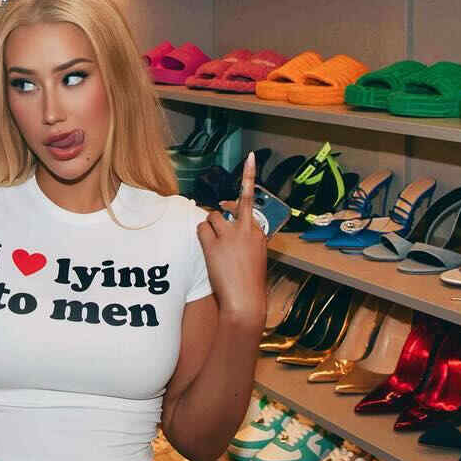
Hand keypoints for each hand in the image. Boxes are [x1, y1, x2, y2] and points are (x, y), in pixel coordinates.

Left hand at [197, 152, 267, 326]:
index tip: (249, 158)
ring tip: (215, 248)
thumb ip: (245, 239)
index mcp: (259, 232)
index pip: (252, 200)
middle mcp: (247, 229)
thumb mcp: (254, 257)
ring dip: (210, 228)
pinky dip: (201, 236)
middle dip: (224, 206)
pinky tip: (207, 250)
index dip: (248, 177)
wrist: (245, 301)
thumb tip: (226, 226)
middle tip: (219, 215)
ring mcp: (230, 236)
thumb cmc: (249, 283)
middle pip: (233, 203)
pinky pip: (201, 229)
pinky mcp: (214, 244)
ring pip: (213, 217)